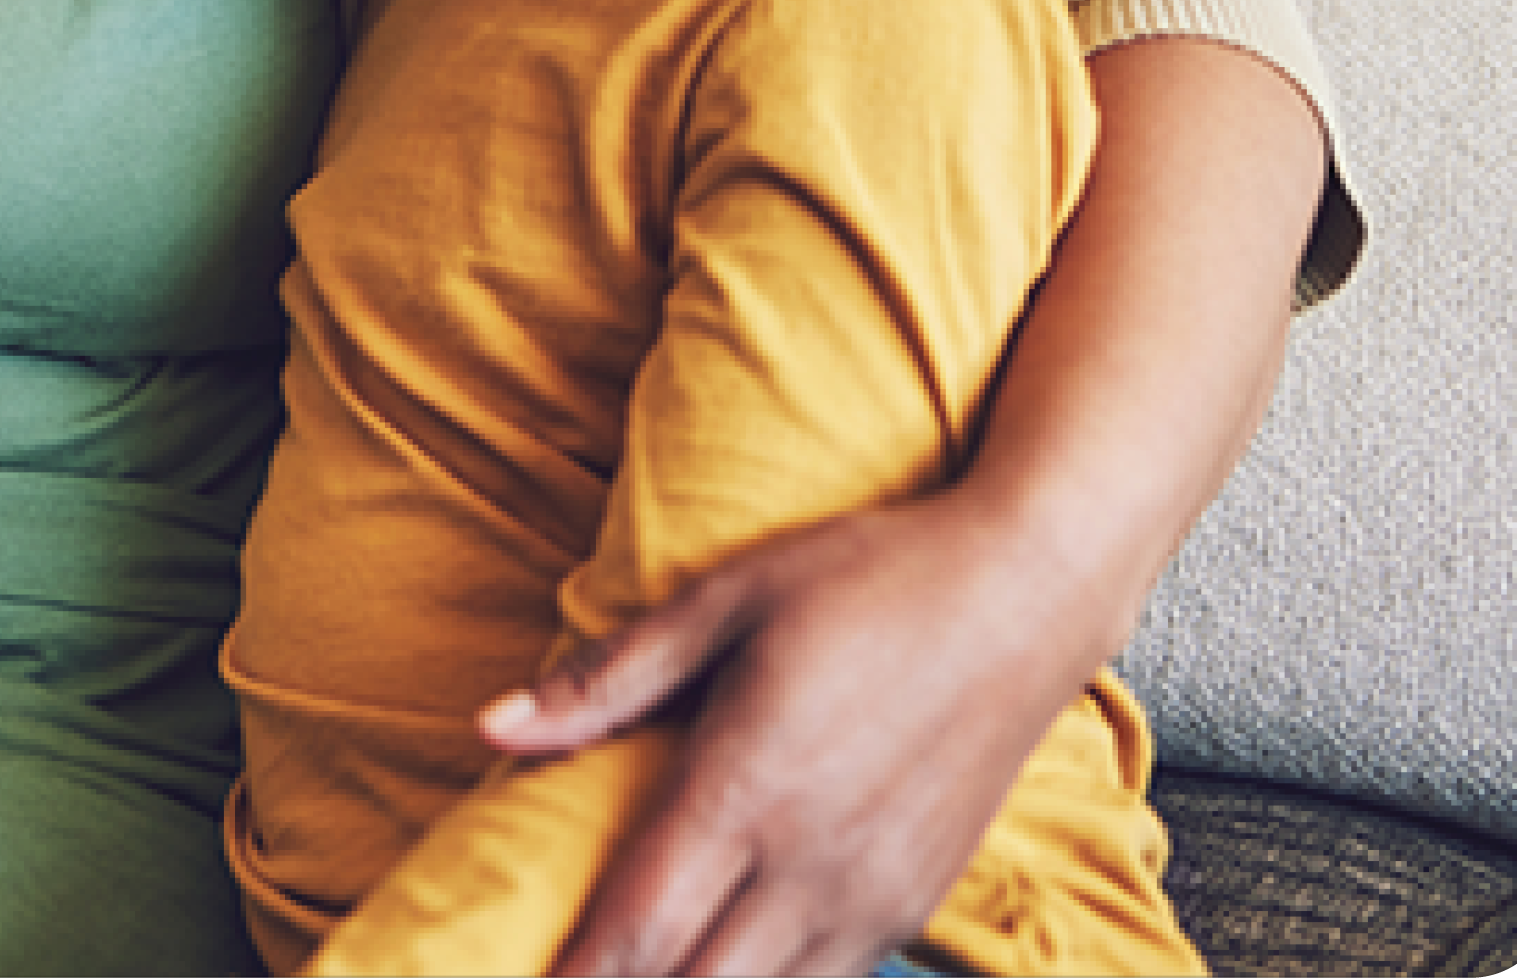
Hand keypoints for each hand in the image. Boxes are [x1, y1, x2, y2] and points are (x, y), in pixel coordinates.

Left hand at [477, 493, 1081, 977]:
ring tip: (641, 967)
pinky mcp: (917, 904)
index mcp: (747, 787)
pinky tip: (725, 964)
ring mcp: (873, 895)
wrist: (1024, 594)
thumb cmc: (863, 579)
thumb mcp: (724, 600)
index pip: (639, 928)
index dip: (575, 976)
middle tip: (570, 977)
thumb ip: (607, 677)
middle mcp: (812, 863)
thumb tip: (492, 724)